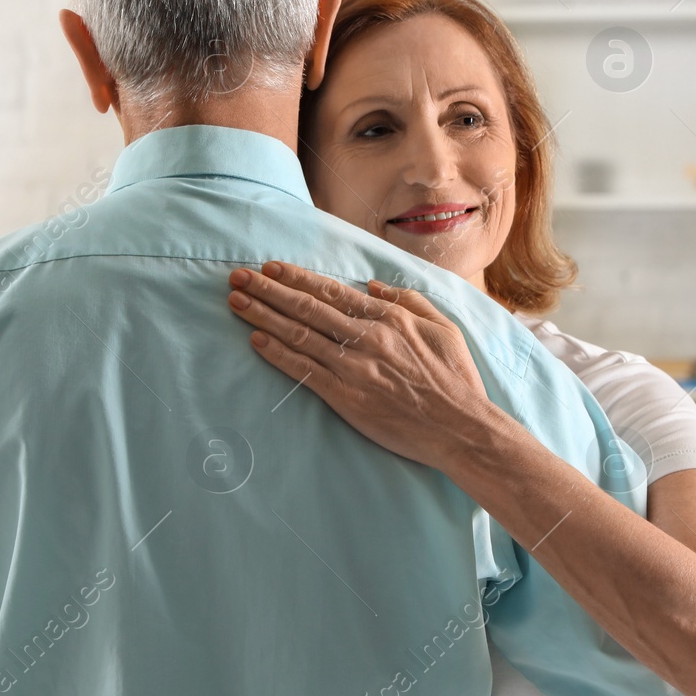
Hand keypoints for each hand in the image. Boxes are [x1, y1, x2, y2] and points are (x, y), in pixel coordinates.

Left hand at [226, 261, 498, 471]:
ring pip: (299, 334)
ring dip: (263, 315)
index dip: (298, 277)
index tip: (271, 267)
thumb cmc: (455, 380)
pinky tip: (256, 340)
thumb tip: (373, 285)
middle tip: (238, 276)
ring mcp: (354, 367)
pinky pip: (304, 371)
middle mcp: (367, 337)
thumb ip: (409, 300)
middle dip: (268, 288)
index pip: (333, 291)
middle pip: (307, 307)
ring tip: (235, 301)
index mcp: (389, 317)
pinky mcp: (346, 398)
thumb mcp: (443, 327)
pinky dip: (277, 354)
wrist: (460, 428)